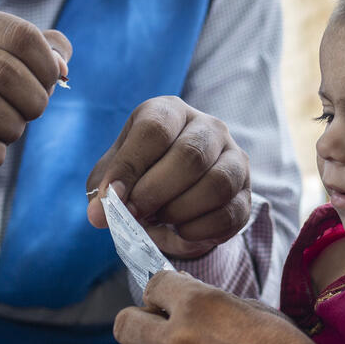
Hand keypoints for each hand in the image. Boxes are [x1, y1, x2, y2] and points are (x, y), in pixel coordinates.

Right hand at [0, 8, 71, 194]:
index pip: (19, 35)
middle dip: (33, 101)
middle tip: (29, 113)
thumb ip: (42, 50)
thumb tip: (61, 64)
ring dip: (12, 128)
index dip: (47, 65)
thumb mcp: (0, 56)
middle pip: (5, 73)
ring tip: (6, 129)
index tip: (48, 83)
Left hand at [86, 97, 250, 258]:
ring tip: (159, 220)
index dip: (131, 166)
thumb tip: (98, 215)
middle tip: (134, 214)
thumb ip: (104, 192)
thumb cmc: (140, 177)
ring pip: (217, 184)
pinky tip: (180, 231)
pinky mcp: (246, 192)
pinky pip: (229, 213)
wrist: (175, 197)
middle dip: (156, 192)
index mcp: (170, 112)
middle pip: (190, 155)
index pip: (155, 129)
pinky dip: (199, 230)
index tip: (113, 197)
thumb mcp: (114, 177)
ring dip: (180, 211)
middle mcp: (208, 127)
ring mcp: (234, 158)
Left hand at [113, 271, 344, 343]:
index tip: (169, 306)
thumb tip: (182, 301)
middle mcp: (174, 340)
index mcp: (198, 304)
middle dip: (139, 325)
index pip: (152, 285)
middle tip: (156, 336)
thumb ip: (211, 304)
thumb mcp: (254, 310)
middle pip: (123, 323)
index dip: (162, 296)